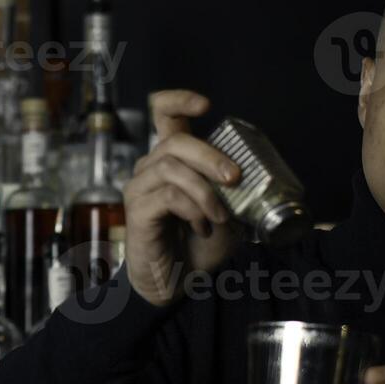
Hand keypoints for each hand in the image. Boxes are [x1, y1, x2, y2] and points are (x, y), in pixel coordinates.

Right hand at [124, 90, 242, 306]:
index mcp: (171, 161)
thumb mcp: (227, 214)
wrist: (176, 283)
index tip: (205, 105)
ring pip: (171, 167)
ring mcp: (140, 188)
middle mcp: (150, 168)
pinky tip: (202, 226)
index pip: (163, 115)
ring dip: (204, 190)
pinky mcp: (137, 211)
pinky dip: (193, 209)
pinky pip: (168, 196)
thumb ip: (232, 192)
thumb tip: (247, 176)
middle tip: (234, 178)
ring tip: (220, 215)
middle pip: (174, 141)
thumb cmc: (198, 246)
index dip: (179, 101)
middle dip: (210, 156)